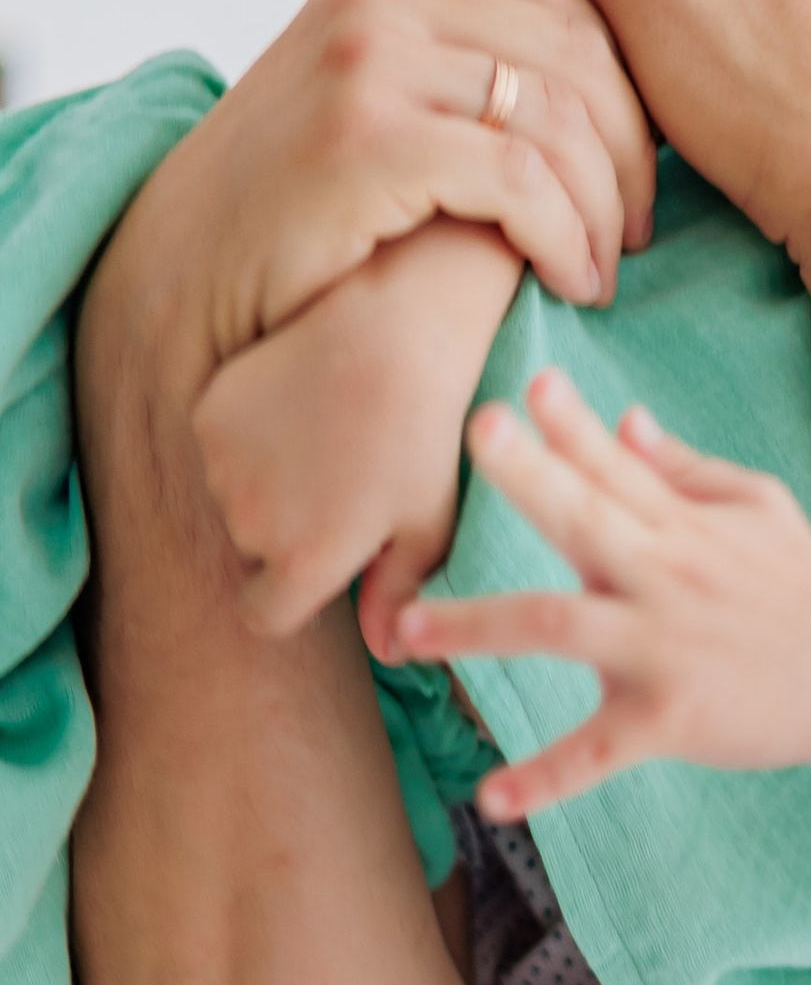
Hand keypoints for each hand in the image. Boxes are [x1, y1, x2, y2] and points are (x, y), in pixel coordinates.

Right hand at [99, 0, 657, 391]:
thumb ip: (456, 74)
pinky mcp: (365, 140)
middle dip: (630, 150)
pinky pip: (520, 179)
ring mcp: (367, 63)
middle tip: (637, 232)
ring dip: (605, 208)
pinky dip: (567, 238)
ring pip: (560, 120)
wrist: (177, 277)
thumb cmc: (294, 210)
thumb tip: (597, 89)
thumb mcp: (374, 108)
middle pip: (578, 52)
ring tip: (605, 270)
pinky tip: (573, 281)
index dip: (624, 83)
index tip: (636, 165)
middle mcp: (377, 1)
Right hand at [193, 219, 524, 640]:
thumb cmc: (425, 437)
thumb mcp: (430, 523)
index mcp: (305, 563)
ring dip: (262, 484)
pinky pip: (219, 446)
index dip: (289, 597)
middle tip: (339, 485)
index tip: (315, 570)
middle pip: (253, 553)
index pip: (265, 616)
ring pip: (232, 498)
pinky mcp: (207, 417)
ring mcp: (221, 470)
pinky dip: (246, 436)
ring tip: (324, 440)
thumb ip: (400, 592)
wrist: (387, 335)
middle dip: (283, 535)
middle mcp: (250, 525)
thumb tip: (386, 650)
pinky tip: (296, 406)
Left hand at [393, 366, 810, 814]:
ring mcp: (664, 649)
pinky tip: (489, 798)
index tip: (526, 382)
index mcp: (682, 527)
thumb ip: (684, 469)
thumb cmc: (809, 588)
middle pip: (583, 518)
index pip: (614, 463)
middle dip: (529, 474)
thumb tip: (624, 417)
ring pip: (559, 627)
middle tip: (476, 431)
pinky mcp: (670, 720)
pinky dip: (543, 777)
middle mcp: (665, 578)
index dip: (570, 422)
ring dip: (477, 627)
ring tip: (406, 631)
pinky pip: (597, 753)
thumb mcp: (759, 508)